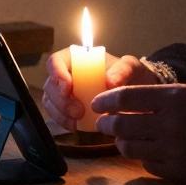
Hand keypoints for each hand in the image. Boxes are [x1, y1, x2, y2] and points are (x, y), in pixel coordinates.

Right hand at [42, 49, 160, 131]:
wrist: (136, 95)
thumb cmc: (131, 75)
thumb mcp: (132, 68)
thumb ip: (123, 70)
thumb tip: (109, 83)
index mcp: (78, 58)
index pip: (56, 60)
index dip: (57, 74)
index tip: (68, 88)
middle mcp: (67, 73)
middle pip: (50, 84)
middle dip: (60, 100)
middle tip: (78, 112)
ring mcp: (65, 92)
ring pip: (49, 101)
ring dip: (59, 113)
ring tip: (76, 122)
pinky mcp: (67, 108)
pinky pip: (56, 114)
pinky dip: (62, 121)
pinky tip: (74, 127)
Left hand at [92, 84, 185, 182]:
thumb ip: (160, 98)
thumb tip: (125, 103)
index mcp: (175, 98)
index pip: (126, 97)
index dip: (106, 101)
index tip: (97, 104)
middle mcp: (171, 123)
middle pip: (122, 124)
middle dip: (107, 123)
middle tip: (103, 123)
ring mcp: (174, 149)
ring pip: (130, 148)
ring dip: (122, 142)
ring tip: (124, 138)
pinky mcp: (179, 171)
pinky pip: (147, 166)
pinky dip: (144, 158)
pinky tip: (149, 151)